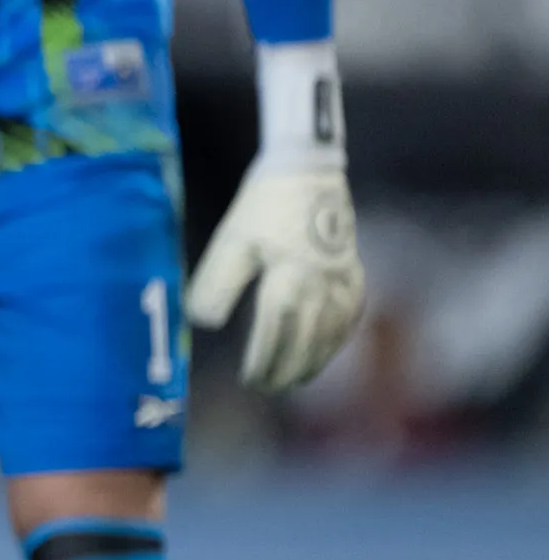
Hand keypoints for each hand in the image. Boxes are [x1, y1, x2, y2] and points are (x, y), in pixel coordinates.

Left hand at [186, 165, 364, 391]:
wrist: (307, 170)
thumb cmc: (262, 205)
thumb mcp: (230, 240)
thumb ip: (217, 283)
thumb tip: (207, 324)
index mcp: (289, 273)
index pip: (277, 329)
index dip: (264, 358)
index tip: (249, 379)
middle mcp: (322, 281)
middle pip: (307, 338)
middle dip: (287, 368)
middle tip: (267, 389)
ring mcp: (344, 278)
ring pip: (333, 332)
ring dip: (314, 360)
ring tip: (294, 381)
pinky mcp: (354, 271)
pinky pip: (350, 315)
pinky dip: (337, 338)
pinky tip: (324, 349)